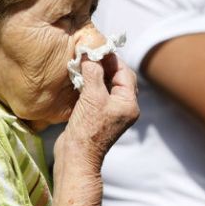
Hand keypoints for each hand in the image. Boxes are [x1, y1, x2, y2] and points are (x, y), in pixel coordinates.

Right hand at [57, 54, 138, 169]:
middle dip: (103, 65)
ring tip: (82, 64)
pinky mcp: (97, 117)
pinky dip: (89, 85)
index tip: (96, 48)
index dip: (111, 59)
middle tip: (89, 55)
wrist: (76, 158)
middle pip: (117, 78)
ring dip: (95, 74)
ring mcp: (111, 113)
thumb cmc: (87, 130)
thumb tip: (91, 54)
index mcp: (129, 104)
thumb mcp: (92, 97)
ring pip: (106, 86)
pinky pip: (97, 95)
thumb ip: (94, 73)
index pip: (125, 73)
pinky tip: (78, 79)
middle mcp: (123, 108)